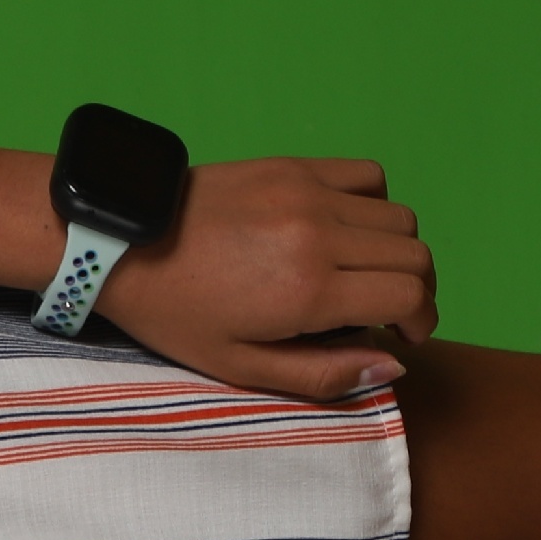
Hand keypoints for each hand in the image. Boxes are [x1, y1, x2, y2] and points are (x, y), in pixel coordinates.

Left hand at [91, 156, 436, 401]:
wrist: (120, 244)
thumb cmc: (174, 313)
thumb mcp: (239, 366)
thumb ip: (322, 373)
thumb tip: (393, 365)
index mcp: (308, 291)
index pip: (409, 296)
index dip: (421, 320)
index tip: (404, 335)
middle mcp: (319, 235)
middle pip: (415, 255)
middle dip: (415, 290)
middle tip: (389, 312)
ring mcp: (308, 193)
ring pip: (399, 216)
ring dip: (397, 249)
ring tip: (365, 273)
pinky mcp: (293, 166)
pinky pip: (367, 175)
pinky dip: (373, 203)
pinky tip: (345, 229)